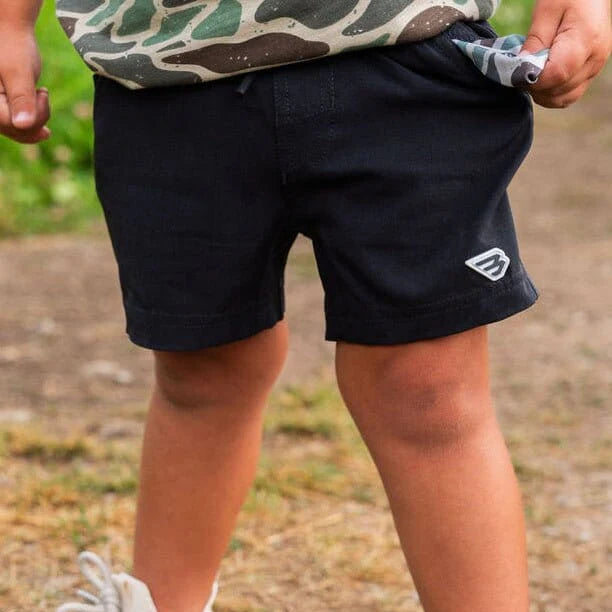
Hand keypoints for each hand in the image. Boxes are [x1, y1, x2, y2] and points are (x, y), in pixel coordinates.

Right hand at [0, 26, 50, 142]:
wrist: (11, 33)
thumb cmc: (13, 46)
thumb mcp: (19, 72)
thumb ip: (22, 98)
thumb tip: (23, 125)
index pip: (11, 125)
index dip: (35, 117)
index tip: (42, 92)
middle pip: (17, 131)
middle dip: (37, 117)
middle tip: (42, 92)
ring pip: (20, 131)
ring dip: (37, 117)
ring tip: (39, 93)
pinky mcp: (2, 108)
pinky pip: (19, 127)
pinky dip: (34, 119)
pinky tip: (39, 103)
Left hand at [520, 0, 610, 107]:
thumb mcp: (547, 10)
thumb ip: (535, 42)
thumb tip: (521, 70)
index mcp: (585, 41)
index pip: (556, 75)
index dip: (532, 79)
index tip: (517, 71)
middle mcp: (595, 59)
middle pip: (559, 90)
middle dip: (535, 86)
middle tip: (520, 71)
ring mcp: (596, 67)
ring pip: (564, 98)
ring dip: (543, 93)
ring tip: (531, 74)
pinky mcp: (592, 71)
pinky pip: (570, 94)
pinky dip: (553, 92)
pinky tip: (542, 79)